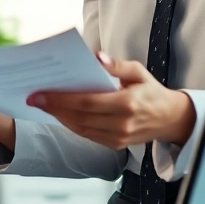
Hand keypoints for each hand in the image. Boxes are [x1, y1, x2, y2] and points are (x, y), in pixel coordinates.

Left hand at [29, 53, 195, 149]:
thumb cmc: (151, 91)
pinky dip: (71, 125)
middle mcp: (121, 124)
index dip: (61, 99)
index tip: (40, 93)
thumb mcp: (139, 71)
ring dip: (60, 117)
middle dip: (54, 108)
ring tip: (44, 105)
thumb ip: (117, 65)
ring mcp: (118, 137)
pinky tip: (61, 114)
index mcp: (127, 104)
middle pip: (79, 117)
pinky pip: (87, 135)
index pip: (86, 102)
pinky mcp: (115, 145)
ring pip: (80, 128)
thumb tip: (96, 58)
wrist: (170, 118)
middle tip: (34, 98)